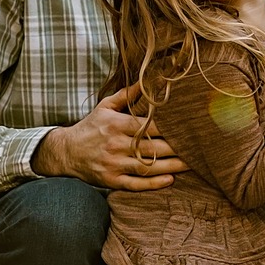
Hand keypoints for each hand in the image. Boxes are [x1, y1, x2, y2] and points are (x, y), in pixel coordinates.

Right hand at [32, 88, 185, 190]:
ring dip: (172, 167)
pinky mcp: (111, 180)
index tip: (189, 126)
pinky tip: (170, 180)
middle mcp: (116, 145)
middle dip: (177, 148)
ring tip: (192, 164)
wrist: (66, 152)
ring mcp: (114, 164)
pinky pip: (135, 184)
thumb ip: (126, 94)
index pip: (149, 126)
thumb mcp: (105, 106)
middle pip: (153, 148)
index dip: (170, 127)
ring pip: (148, 167)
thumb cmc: (90, 126)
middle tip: (199, 147)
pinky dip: (153, 184)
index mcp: (117, 124)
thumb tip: (147, 80)